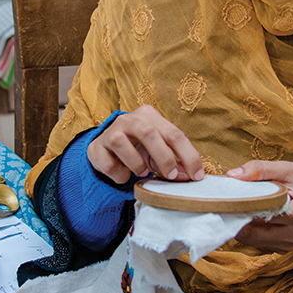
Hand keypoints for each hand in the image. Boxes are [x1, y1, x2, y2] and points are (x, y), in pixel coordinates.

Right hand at [87, 106, 204, 184]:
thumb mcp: (158, 150)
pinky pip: (109, 164)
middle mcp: (129, 119)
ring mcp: (111, 131)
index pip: (173, 133)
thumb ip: (173, 160)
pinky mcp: (96, 147)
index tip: (196, 175)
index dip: (188, 155)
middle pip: (149, 133)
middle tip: (171, 176)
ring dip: (137, 164)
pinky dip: (120, 174)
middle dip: (163, 157)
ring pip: (122, 144)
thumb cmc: (138, 147)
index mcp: (149, 115)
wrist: (107, 148)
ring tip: (142, 171)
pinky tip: (124, 174)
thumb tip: (189, 175)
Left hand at [227, 161, 292, 252]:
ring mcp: (291, 244)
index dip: (241, 205)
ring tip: (237, 207)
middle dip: (237, 217)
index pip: (262, 214)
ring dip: (243, 225)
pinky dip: (252, 231)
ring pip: (254, 240)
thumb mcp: (289, 168)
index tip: (226, 197)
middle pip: (255, 231)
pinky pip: (260, 243)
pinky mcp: (285, 248)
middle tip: (225, 202)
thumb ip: (260, 169)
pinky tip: (250, 217)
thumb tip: (233, 175)